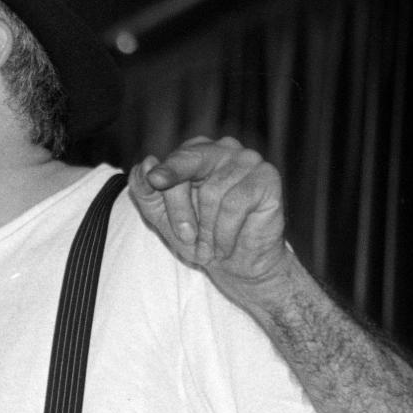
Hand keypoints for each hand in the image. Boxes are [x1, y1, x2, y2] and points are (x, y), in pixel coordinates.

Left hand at [128, 136, 288, 287]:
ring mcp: (249, 160)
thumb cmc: (199, 236)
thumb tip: (145, 164)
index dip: (167, 173)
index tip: (155, 181)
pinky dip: (225, 232)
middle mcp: (224, 148)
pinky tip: (226, 245)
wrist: (236, 264)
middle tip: (185, 237)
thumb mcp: (161, 216)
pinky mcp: (267, 178)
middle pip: (191, 167)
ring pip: (212, 191)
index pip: (176, 160)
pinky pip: (235, 203)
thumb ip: (144, 190)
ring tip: (210, 246)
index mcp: (197, 151)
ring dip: (206, 228)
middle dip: (181, 208)